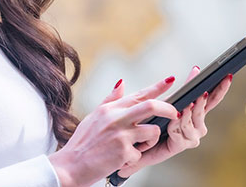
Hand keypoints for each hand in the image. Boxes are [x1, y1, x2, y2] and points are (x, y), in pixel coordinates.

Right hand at [47, 77, 178, 186]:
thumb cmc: (82, 144)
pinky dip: (134, 158)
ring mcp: (120, 134)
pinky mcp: (123, 151)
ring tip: (137, 147)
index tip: (170, 80)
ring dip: (151, 141)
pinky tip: (120, 160)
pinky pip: (140, 154)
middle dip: (168, 109)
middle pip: (150, 106)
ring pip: (152, 131)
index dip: (157, 87)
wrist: (70, 166)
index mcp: (109, 109)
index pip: (138, 94)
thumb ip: (110, 101)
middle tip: (175, 114)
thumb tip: (121, 83)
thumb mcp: (93, 117)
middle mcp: (115, 118)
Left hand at [115, 66, 232, 176]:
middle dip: (204, 98)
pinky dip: (178, 124)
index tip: (227, 76)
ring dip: (190, 111)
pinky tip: (175, 119)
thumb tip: (191, 70)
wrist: (137, 145)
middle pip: (204, 107)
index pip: (212, 98)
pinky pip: (180, 130)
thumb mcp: (164, 101)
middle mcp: (197, 124)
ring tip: (189, 103)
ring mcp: (191, 135)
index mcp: (195, 112)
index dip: (220, 88)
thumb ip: (177, 89)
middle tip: (203, 90)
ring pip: (193, 118)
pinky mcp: (181, 144)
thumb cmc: (150, 121)